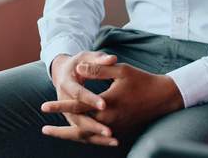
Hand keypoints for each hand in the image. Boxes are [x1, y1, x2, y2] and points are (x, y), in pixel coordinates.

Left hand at [43, 62, 183, 140]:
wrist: (163, 97)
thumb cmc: (142, 81)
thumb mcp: (120, 70)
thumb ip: (98, 70)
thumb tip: (79, 68)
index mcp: (107, 106)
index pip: (78, 108)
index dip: (59, 107)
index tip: (44, 107)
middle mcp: (109, 122)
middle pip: (79, 130)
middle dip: (61, 131)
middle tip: (44, 129)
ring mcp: (115, 129)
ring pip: (88, 138)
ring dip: (71, 136)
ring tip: (56, 134)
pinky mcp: (120, 131)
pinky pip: (99, 139)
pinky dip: (86, 138)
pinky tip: (78, 136)